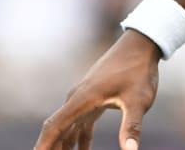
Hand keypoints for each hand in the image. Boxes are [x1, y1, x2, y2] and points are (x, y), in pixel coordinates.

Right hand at [35, 30, 161, 149]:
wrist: (141, 45)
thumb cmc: (139, 71)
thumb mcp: (139, 100)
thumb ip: (132, 126)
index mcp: (82, 99)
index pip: (54, 127)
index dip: (43, 146)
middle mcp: (78, 98)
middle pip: (57, 130)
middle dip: (52, 148)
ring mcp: (84, 98)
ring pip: (67, 127)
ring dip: (64, 145)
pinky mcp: (93, 98)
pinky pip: (79, 123)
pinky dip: (77, 138)